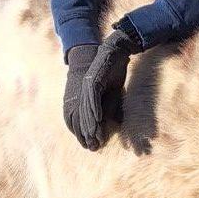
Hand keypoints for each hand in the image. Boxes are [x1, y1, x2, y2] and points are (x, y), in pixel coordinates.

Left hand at [62, 24, 136, 149]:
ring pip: (86, 109)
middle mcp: (84, 92)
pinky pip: (93, 98)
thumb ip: (109, 108)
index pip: (84, 118)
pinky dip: (95, 109)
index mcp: (87, 96)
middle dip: (87, 133)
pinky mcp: (92, 80)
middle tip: (92, 146)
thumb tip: (109, 124)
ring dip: (90, 124)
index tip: (93, 145)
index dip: (87, 132)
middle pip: (83, 116)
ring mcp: (86, 86)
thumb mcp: (113, 94)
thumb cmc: (115, 71)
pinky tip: (97, 120)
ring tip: (93, 137)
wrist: (115, 51)